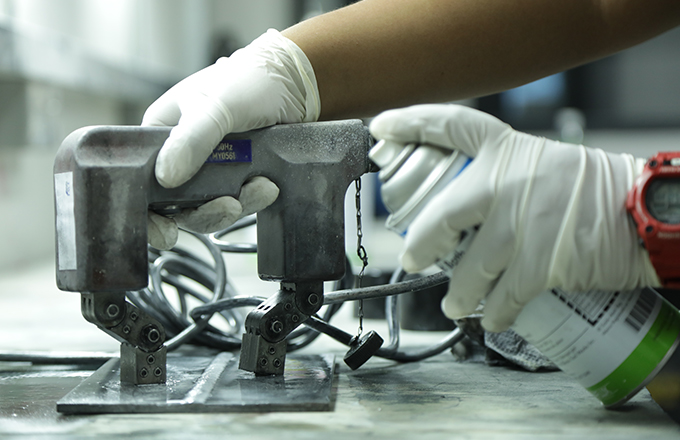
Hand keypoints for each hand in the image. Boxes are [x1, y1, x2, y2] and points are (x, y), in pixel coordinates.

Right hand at [142, 29, 319, 248]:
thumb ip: (191, 140)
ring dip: (234, 206)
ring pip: (210, 207)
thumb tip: (166, 178)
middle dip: (203, 213)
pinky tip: (268, 185)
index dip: (149, 212)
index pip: (141, 180)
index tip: (166, 233)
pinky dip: (254, 199)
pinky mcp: (239, 176)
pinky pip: (239, 201)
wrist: (297, 83)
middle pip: (177, 204)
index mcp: (162, 134)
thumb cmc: (249, 81)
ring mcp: (212, 168)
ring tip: (260, 187)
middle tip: (228, 207)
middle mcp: (182, 154)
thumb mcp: (215, 107)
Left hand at [370, 104, 659, 331]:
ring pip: (470, 268)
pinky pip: (503, 297)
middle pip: (442, 215)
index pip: (451, 124)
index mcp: (508, 148)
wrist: (645, 213)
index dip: (412, 123)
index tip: (381, 126)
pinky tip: (489, 319)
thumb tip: (463, 208)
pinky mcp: (541, 263)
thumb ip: (504, 177)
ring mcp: (523, 223)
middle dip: (421, 245)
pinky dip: (493, 313)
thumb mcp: (543, 164)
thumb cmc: (594, 190)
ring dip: (458, 294)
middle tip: (412, 259)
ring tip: (454, 304)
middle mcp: (509, 180)